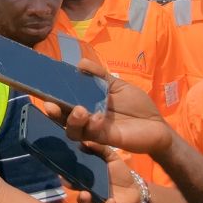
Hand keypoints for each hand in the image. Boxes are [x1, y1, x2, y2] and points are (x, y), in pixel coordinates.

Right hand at [42, 58, 173, 155]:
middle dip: (54, 111)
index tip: (45, 89)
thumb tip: (80, 62)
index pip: (64, 100)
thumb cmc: (136, 105)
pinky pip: (92, 134)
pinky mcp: (105, 139)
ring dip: (72, 120)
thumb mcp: (117, 85)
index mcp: (85, 103)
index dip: (52, 96)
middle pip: (62, 117)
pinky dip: (92, 125)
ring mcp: (93, 130)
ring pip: (72, 130)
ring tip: (80, 110)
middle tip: (51, 105)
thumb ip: (99, 75)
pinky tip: (99, 117)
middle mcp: (85, 117)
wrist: (157, 125)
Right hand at [72, 143, 138, 202]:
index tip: (62, 169)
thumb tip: (84, 142)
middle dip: (70, 185)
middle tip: (69, 182)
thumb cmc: (120, 172)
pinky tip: (112, 201)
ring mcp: (95, 199)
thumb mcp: (111, 157)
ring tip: (86, 195)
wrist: (135, 188)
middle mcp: (88, 187)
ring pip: (84, 202)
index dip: (66, 172)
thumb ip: (100, 149)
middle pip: (74, 187)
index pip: (73, 173)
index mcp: (87, 175)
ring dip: (83, 199)